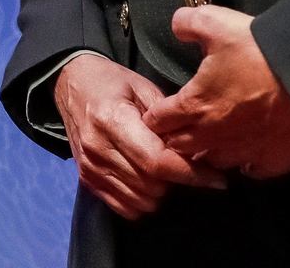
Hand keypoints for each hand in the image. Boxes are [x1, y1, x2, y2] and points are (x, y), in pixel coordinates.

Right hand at [54, 54, 226, 219]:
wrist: (71, 84)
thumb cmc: (111, 82)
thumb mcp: (142, 88)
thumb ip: (167, 120)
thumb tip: (197, 148)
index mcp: (112, 120)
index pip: (158, 162)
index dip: (192, 174)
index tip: (218, 180)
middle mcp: (98, 148)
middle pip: (153, 185)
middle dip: (177, 178)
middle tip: (184, 162)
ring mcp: (90, 167)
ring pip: (142, 200)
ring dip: (161, 190)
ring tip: (163, 167)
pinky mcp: (87, 179)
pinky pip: (125, 208)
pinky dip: (143, 200)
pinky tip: (147, 179)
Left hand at [142, 5, 289, 180]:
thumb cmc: (259, 50)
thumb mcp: (216, 22)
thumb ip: (188, 23)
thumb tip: (178, 28)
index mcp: (195, 105)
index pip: (159, 121)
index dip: (155, 116)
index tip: (157, 113)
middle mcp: (214, 136)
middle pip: (181, 147)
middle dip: (175, 138)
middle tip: (178, 129)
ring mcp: (244, 153)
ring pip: (213, 162)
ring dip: (207, 152)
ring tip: (209, 143)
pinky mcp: (272, 162)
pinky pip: (250, 171)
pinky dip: (244, 163)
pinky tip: (246, 153)